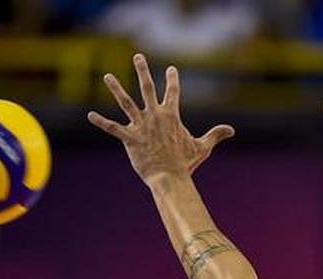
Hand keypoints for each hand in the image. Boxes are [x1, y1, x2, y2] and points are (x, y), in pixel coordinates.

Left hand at [88, 54, 234, 186]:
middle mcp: (155, 116)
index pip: (173, 92)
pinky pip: (113, 128)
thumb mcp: (202, 147)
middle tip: (138, 56)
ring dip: (116, 89)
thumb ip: (215, 135)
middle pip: (148, 88)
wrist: (171, 178)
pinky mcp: (130, 139)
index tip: (171, 68)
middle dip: (143, 70)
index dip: (173, 79)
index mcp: (171, 116)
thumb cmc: (185, 164)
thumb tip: (232, 130)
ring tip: (107, 76)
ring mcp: (141, 126)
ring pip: (126, 103)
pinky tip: (90, 115)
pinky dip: (101, 122)